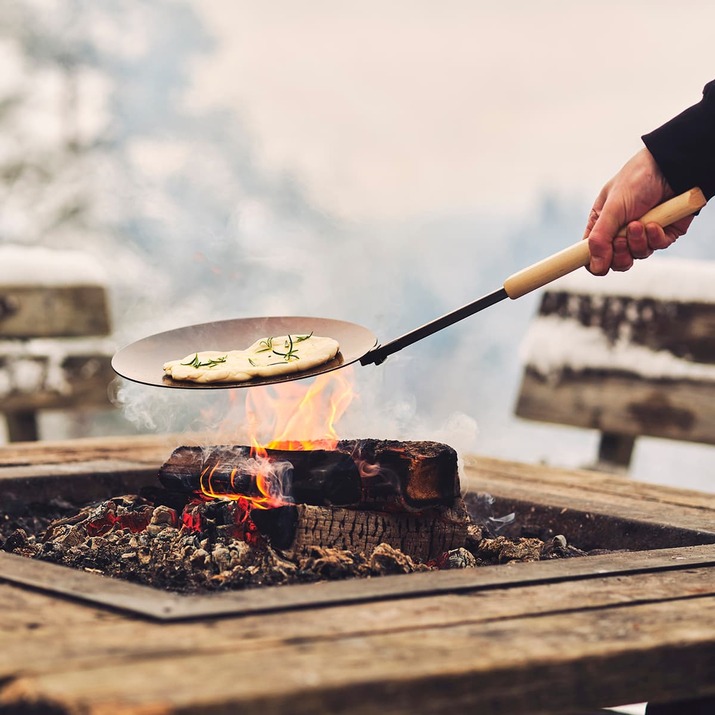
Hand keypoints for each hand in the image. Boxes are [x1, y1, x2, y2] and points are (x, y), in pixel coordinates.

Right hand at [584, 148, 694, 273]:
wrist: (671, 168)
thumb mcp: (612, 209)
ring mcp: (642, 233)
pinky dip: (655, 238)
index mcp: (602, 224)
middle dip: (619, 255)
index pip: (591, 252)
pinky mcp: (662, 233)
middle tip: (621, 241)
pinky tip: (654, 224)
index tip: (597, 265)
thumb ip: (600, 239)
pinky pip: (657, 247)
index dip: (593, 262)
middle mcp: (620, 231)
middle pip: (615, 261)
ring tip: (640, 224)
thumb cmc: (636, 181)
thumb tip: (595, 268)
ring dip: (637, 243)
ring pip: (637, 256)